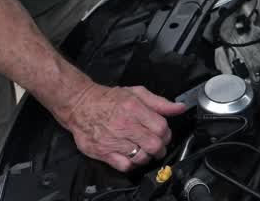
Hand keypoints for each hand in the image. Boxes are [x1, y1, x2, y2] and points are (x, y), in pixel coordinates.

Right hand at [55, 84, 186, 171]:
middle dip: (160, 148)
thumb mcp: (136, 93)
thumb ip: (159, 102)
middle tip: (156, 146)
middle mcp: (124, 125)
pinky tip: (130, 156)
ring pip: (142, 157)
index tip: (163, 135)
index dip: (166, 134)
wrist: (80, 104)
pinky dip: (131, 164)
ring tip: (143, 150)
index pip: (162, 127)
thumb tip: (179, 108)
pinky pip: (125, 166)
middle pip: (154, 144)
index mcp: (134, 108)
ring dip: (146, 156)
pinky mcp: (103, 151)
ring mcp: (113, 139)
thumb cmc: (108, 99)